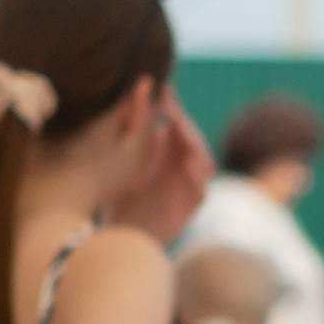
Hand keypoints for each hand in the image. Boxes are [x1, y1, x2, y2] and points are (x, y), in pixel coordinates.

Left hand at [110, 85, 212, 245]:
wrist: (121, 234)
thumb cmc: (120, 196)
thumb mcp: (123, 159)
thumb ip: (132, 131)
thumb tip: (132, 94)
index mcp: (169, 151)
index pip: (178, 123)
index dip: (172, 106)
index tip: (161, 88)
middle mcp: (183, 166)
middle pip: (192, 139)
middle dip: (181, 120)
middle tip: (168, 105)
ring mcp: (189, 187)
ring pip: (203, 160)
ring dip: (193, 143)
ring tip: (178, 127)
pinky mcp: (189, 208)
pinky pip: (201, 191)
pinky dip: (197, 177)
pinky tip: (187, 163)